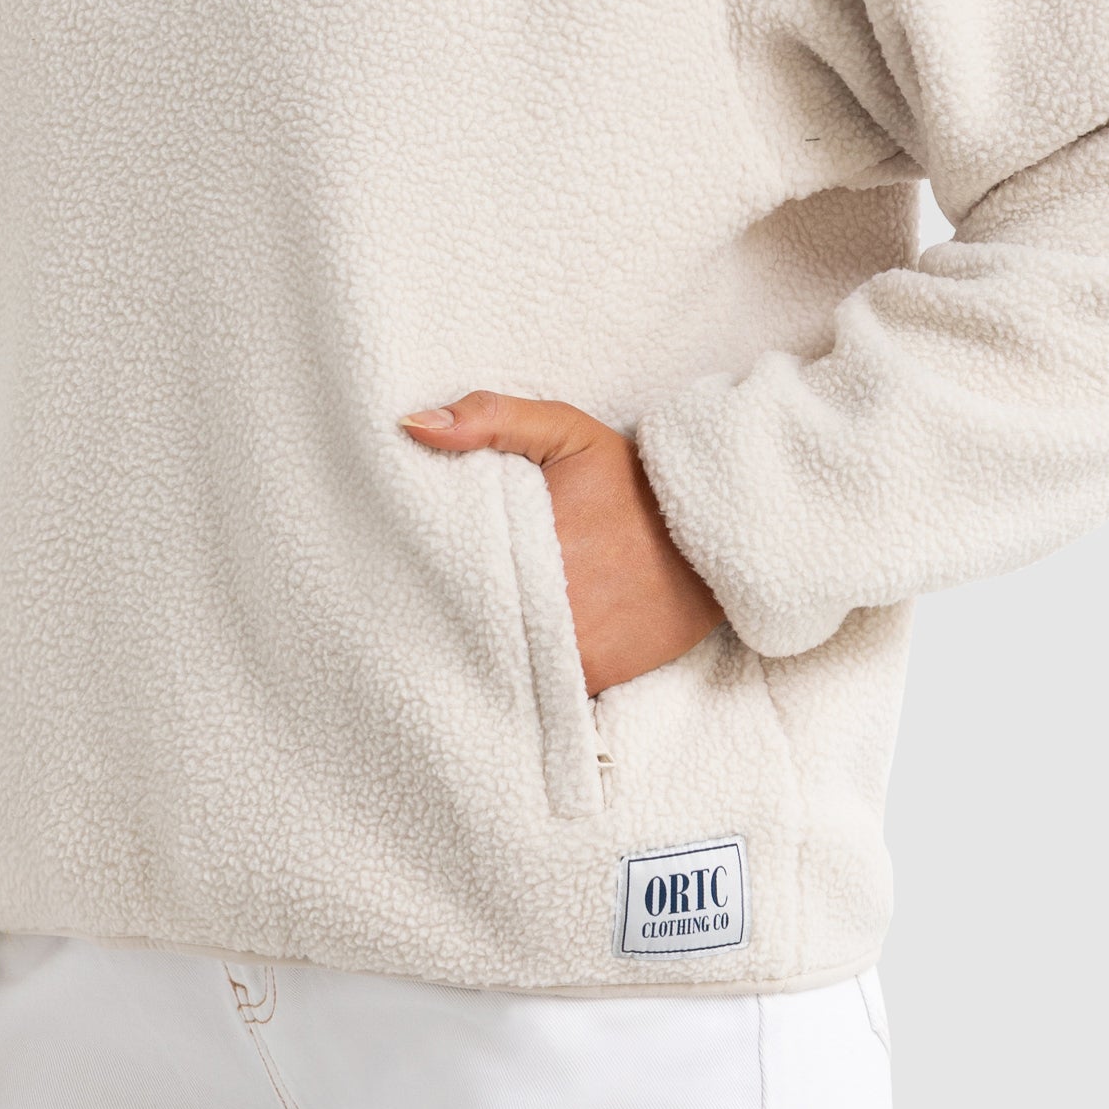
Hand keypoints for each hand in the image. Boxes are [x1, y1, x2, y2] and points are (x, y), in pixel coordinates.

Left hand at [399, 390, 723, 694]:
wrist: (712, 537)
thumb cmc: (630, 481)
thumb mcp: (565, 431)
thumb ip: (491, 419)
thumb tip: (410, 425)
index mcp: (527, 542)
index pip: (440, 569)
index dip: (414, 570)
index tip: (397, 564)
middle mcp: (547, 606)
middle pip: (460, 619)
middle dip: (435, 611)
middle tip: (409, 602)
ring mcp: (570, 650)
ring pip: (492, 659)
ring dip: (469, 650)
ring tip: (441, 633)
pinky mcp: (592, 678)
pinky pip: (533, 689)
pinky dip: (512, 680)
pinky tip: (495, 659)